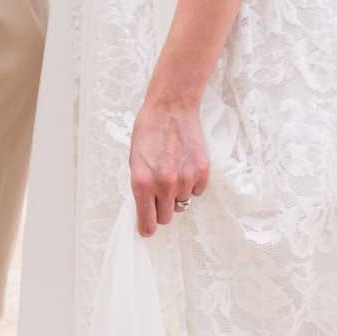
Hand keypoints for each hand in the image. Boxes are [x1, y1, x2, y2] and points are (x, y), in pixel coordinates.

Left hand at [129, 87, 210, 235]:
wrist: (171, 108)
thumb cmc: (148, 131)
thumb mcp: (134, 160)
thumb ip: (140, 186)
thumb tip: (146, 207)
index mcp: (142, 183)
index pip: (147, 222)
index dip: (147, 227)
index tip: (148, 228)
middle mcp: (164, 185)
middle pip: (166, 217)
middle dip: (161, 210)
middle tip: (160, 195)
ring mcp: (185, 178)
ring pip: (182, 203)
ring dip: (177, 193)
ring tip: (173, 170)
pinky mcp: (201, 171)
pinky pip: (196, 190)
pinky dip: (191, 183)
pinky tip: (185, 165)